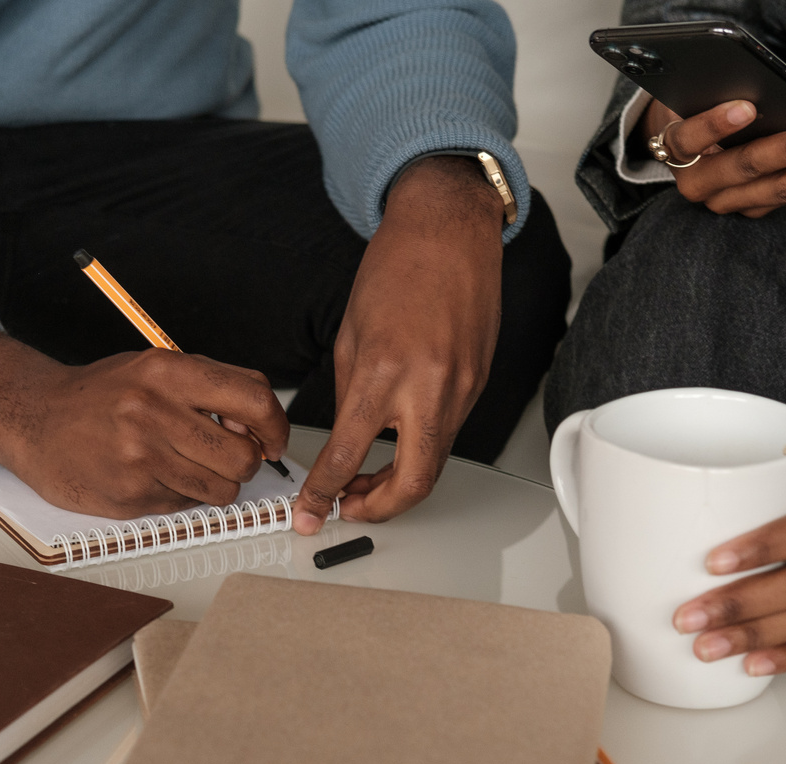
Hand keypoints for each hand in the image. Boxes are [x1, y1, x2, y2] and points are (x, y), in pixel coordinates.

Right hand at [0, 325, 288, 517]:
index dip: (276, 426)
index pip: (254, 400)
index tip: (274, 439)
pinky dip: (180, 495)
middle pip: (243, 456)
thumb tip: (260, 427)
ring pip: (221, 489)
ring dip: (215, 483)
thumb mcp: (155, 368)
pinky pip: (185, 505)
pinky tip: (153, 475)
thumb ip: (209, 389)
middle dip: (246, 463)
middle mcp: (154, 413)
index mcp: (167, 372)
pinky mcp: (129, 495)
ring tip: (186, 465)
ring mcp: (140, 458)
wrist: (34, 418)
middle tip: (227, 456)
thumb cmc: (101, 394)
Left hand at [292, 155, 504, 533]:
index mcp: (384, 373)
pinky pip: (448, 433)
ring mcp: (460, 389)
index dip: (323, 493)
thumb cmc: (399, 267)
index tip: (309, 509)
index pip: (347, 455)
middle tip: (348, 508)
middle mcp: (428, 388)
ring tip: (368, 480)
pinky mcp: (476, 385)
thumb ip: (349, 393)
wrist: (449, 232)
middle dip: (377, 509)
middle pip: (411, 483)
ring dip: (399, 482)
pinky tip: (399, 444)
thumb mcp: (350, 334)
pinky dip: (420, 450)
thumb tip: (344, 439)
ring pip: (433, 464)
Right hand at [638, 98, 785, 217]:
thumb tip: (763, 90)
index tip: (747, 106)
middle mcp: (698, 185)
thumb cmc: (700, 106)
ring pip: (777, 191)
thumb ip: (718, 94)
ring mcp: (728, 202)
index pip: (689, 138)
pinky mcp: (754, 209)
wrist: (688, 145)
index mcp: (675, 150)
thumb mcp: (700, 97)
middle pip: (744, 169)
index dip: (715, 125)